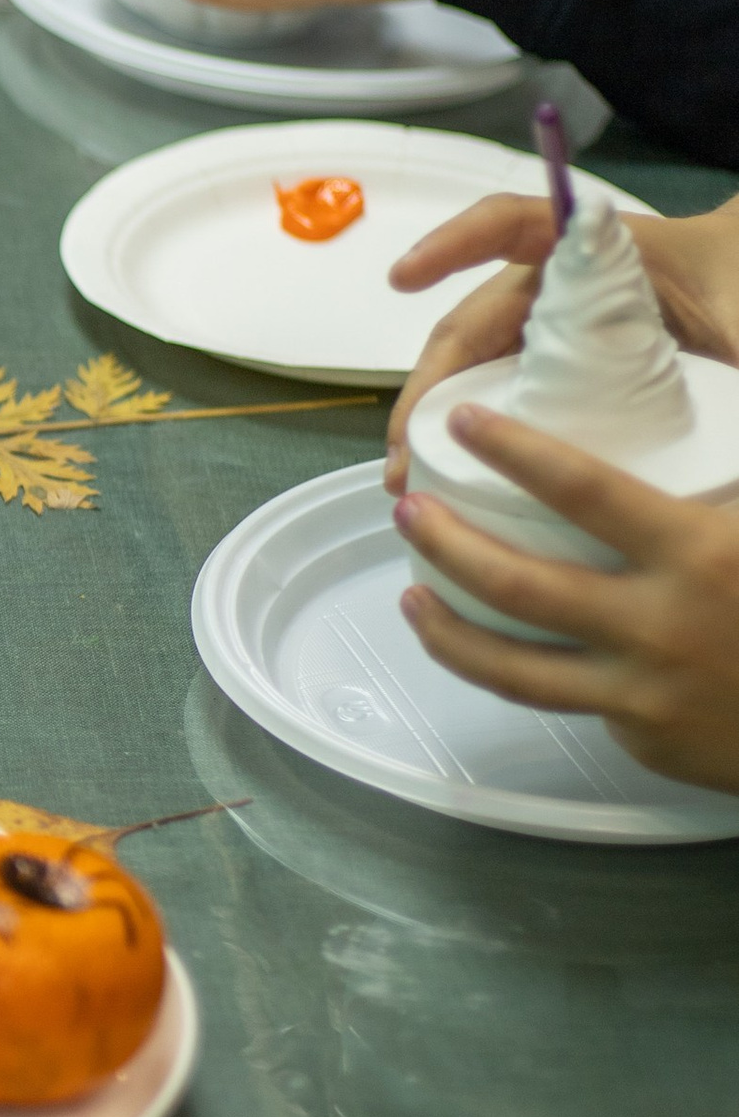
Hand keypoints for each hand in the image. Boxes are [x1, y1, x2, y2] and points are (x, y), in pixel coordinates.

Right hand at [383, 187, 738, 478]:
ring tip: (411, 475)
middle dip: (428, 385)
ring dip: (437, 418)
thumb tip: (733, 372)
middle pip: (473, 323)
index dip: (453, 245)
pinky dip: (474, 432)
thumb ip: (734, 336)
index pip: (510, 226)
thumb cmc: (736, 279)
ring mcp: (552, 332)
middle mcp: (555, 289)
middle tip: (402, 449)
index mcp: (594, 252)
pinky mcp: (559, 370)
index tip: (404, 278)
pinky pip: (505, 394)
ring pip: (477, 367)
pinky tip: (459, 478)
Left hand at [396, 409, 738, 792]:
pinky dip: (529, 673)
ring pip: (514, 668)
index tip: (464, 421)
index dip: (517, 453)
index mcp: (699, 555)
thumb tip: (721, 377)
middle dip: (449, 545)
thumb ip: (731, 468)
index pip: (586, 492)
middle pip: (519, 587)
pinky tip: (498, 647)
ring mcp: (642, 693)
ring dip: (449, 631)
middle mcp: (659, 626)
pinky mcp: (641, 738)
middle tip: (411, 510)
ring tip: (412, 598)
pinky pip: (571, 700)